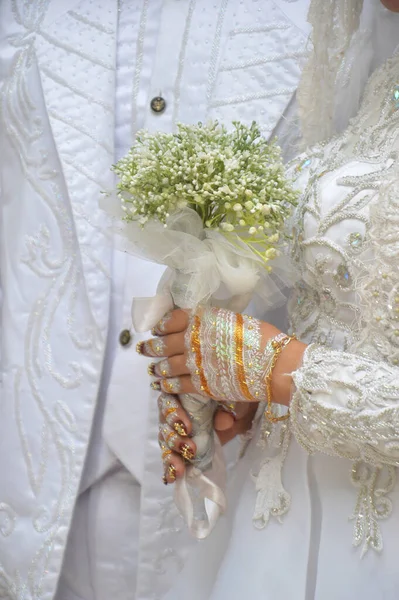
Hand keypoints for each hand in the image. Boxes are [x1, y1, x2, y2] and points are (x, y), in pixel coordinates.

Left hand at [137, 308, 305, 405]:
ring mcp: (195, 362)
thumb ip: (213, 322)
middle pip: (164, 343)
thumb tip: (203, 325)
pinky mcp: (200, 384)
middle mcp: (193, 338)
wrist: (273, 363)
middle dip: (152, 347)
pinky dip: (167, 385)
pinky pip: (177, 384)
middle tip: (144, 349)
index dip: (162, 325)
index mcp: (202, 319)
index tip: (157, 328)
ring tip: (152, 369)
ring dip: (158, 367)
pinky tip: (162, 385)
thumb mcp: (234, 319)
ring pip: (167, 365)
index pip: (172, 319)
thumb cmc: (261, 337)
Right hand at [157, 393, 257, 483]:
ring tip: (180, 468)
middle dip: (175, 439)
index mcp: (181, 393)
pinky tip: (171, 478)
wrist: (239, 410)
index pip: (169, 401)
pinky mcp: (180, 448)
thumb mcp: (232, 399)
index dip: (174, 414)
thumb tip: (225, 420)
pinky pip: (170, 457)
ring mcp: (175, 431)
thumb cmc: (230, 397)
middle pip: (164, 424)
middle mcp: (173, 410)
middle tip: (189, 449)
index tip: (187, 428)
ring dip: (172, 456)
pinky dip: (169, 468)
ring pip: (165, 442)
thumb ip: (226, 406)